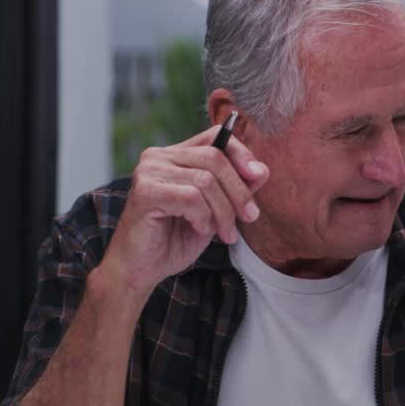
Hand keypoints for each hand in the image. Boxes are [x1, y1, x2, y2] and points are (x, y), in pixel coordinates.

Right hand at [100, 124, 268, 294]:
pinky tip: (199, 229)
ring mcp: (149, 171)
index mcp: (176, 155)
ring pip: (206, 180)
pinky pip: (190, 197)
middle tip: (249, 218)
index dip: (241, 154)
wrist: (142, 269)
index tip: (257, 178)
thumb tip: (261, 170)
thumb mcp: (217, 211)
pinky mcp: (145, 191)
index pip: (216, 137)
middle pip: (215, 158)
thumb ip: (237, 189)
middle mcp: (159, 156)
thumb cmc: (176, 239)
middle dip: (239, 191)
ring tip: (224, 233)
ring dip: (223, 211)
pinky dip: (203, 217)